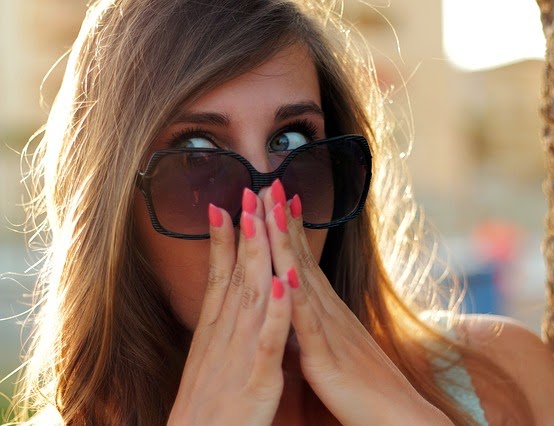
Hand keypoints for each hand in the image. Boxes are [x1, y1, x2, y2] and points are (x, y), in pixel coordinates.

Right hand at [168, 191, 291, 425]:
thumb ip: (223, 332)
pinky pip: (267, 342)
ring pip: (249, 298)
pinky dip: (274, 312)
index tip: (228, 205)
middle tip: (247, 193)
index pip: (220, 276)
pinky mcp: (256, 380)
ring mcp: (239, 356)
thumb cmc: (210, 411)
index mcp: (215, 333)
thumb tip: (227, 304)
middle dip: (244, 233)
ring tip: (261, 219)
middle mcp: (223, 337)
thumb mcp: (213, 363)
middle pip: (234, 276)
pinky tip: (283, 284)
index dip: (225, 240)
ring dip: (257, 257)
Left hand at [262, 190, 453, 425]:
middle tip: (269, 183)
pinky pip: (309, 325)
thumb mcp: (337, 347)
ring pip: (302, 279)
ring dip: (286, 242)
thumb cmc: (367, 387)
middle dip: (283, 220)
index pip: (304, 261)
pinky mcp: (329, 358)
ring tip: (272, 208)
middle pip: (301, 258)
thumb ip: (317, 325)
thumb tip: (299, 307)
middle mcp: (329, 312)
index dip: (289, 228)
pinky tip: (286, 273)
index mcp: (327, 312)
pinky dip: (297, 297)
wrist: (399, 418)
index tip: (276, 197)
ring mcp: (330, 331)